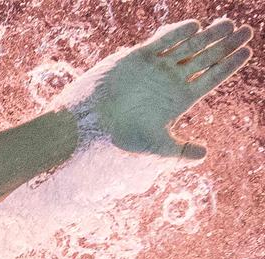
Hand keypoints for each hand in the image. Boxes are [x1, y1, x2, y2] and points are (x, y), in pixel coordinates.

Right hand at [79, 19, 253, 159]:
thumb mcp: (155, 146)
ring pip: (188, 47)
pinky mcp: (137, 57)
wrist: (90, 123)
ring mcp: (155, 68)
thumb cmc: (121, 136)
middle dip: (226, 45)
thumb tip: (204, 155)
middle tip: (246, 32)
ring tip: (228, 23)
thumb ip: (179, 150)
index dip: (229, 65)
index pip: (211, 78)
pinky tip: (196, 27)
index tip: (247, 51)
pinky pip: (162, 42)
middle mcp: (169, 81)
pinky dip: (178, 34)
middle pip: (205, 59)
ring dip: (209, 35)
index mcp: (178, 99)